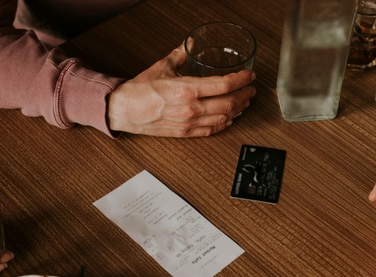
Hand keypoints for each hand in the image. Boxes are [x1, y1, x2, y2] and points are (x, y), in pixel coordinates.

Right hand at [107, 43, 256, 136]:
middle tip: (251, 89)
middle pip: (229, 103)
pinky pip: (212, 130)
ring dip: (238, 110)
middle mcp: (191, 108)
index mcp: (187, 89)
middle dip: (244, 96)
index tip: (249, 76)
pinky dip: (224, 123)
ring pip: (224, 118)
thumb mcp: (163, 65)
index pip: (224, 85)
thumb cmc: (141, 90)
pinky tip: (229, 118)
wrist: (124, 110)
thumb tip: (191, 44)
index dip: (241, 80)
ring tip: (244, 102)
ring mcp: (189, 123)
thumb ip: (181, 53)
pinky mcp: (185, 133)